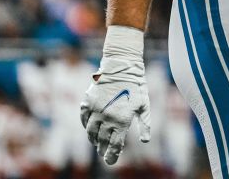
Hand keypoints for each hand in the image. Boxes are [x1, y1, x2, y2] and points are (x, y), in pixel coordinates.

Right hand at [80, 27, 151, 164]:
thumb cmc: (137, 86)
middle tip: (103, 154)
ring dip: (93, 140)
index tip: (111, 161)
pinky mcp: (87, 102)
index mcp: (122, 120)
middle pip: (102, 141)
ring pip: (90, 132)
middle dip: (102, 149)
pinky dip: (86, 126)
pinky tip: (89, 129)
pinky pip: (84, 119)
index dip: (112, 155)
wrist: (121, 67)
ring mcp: (95, 110)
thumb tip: (145, 141)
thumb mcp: (144, 105)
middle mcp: (107, 118)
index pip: (115, 145)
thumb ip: (144, 124)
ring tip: (96, 144)